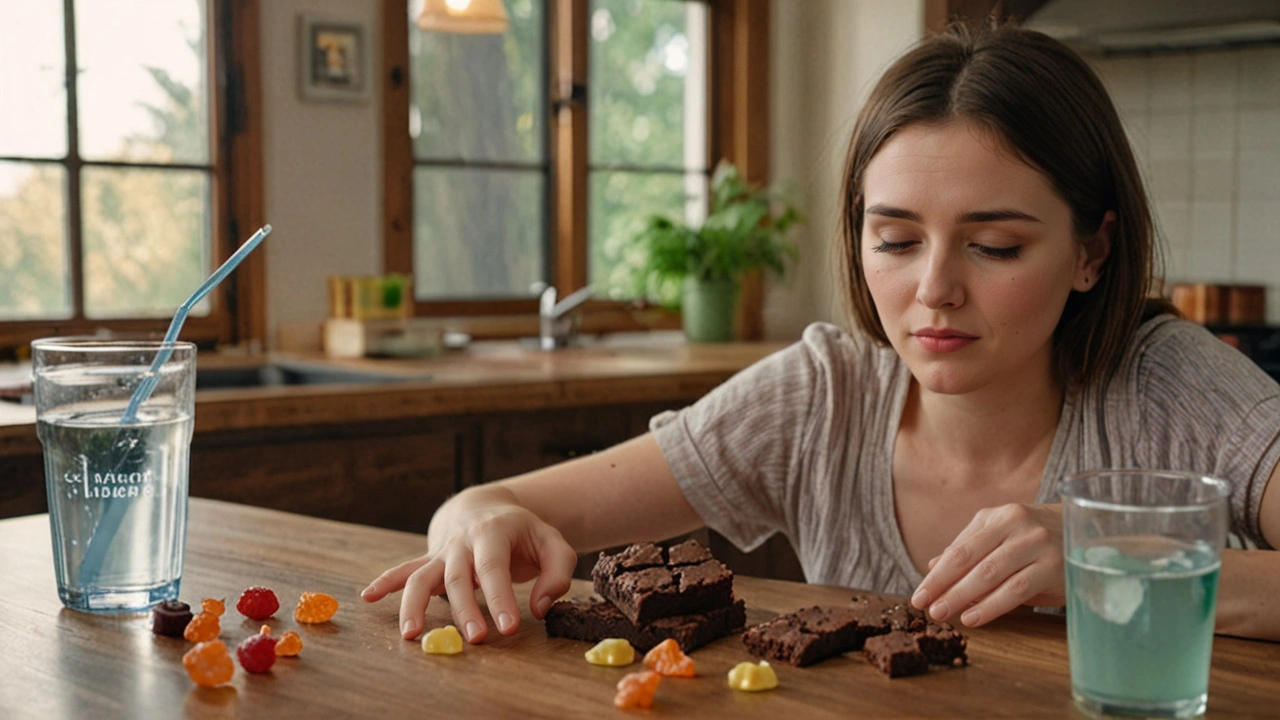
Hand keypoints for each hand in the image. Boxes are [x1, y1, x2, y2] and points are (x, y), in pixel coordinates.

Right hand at [360, 490, 577, 643]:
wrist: (488, 507)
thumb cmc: (524, 532)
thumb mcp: (553, 542)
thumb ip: (557, 571)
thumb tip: (539, 607)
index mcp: (494, 532)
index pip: (494, 566)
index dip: (500, 597)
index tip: (508, 627)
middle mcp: (463, 541)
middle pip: (458, 577)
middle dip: (464, 609)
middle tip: (475, 639)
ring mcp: (442, 551)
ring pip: (422, 576)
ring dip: (413, 605)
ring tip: (411, 634)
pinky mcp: (430, 560)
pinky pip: (404, 571)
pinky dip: (385, 583)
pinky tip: (368, 597)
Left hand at [911, 503, 1064, 626]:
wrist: (1091, 536)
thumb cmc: (1038, 543)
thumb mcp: (1003, 540)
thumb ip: (970, 552)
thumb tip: (933, 567)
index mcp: (996, 516)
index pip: (958, 549)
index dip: (936, 575)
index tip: (918, 596)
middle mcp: (1015, 523)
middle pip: (970, 559)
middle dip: (944, 586)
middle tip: (926, 608)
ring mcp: (1036, 542)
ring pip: (990, 573)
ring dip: (963, 596)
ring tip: (944, 613)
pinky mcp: (1055, 564)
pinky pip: (1016, 588)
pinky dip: (992, 605)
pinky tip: (974, 617)